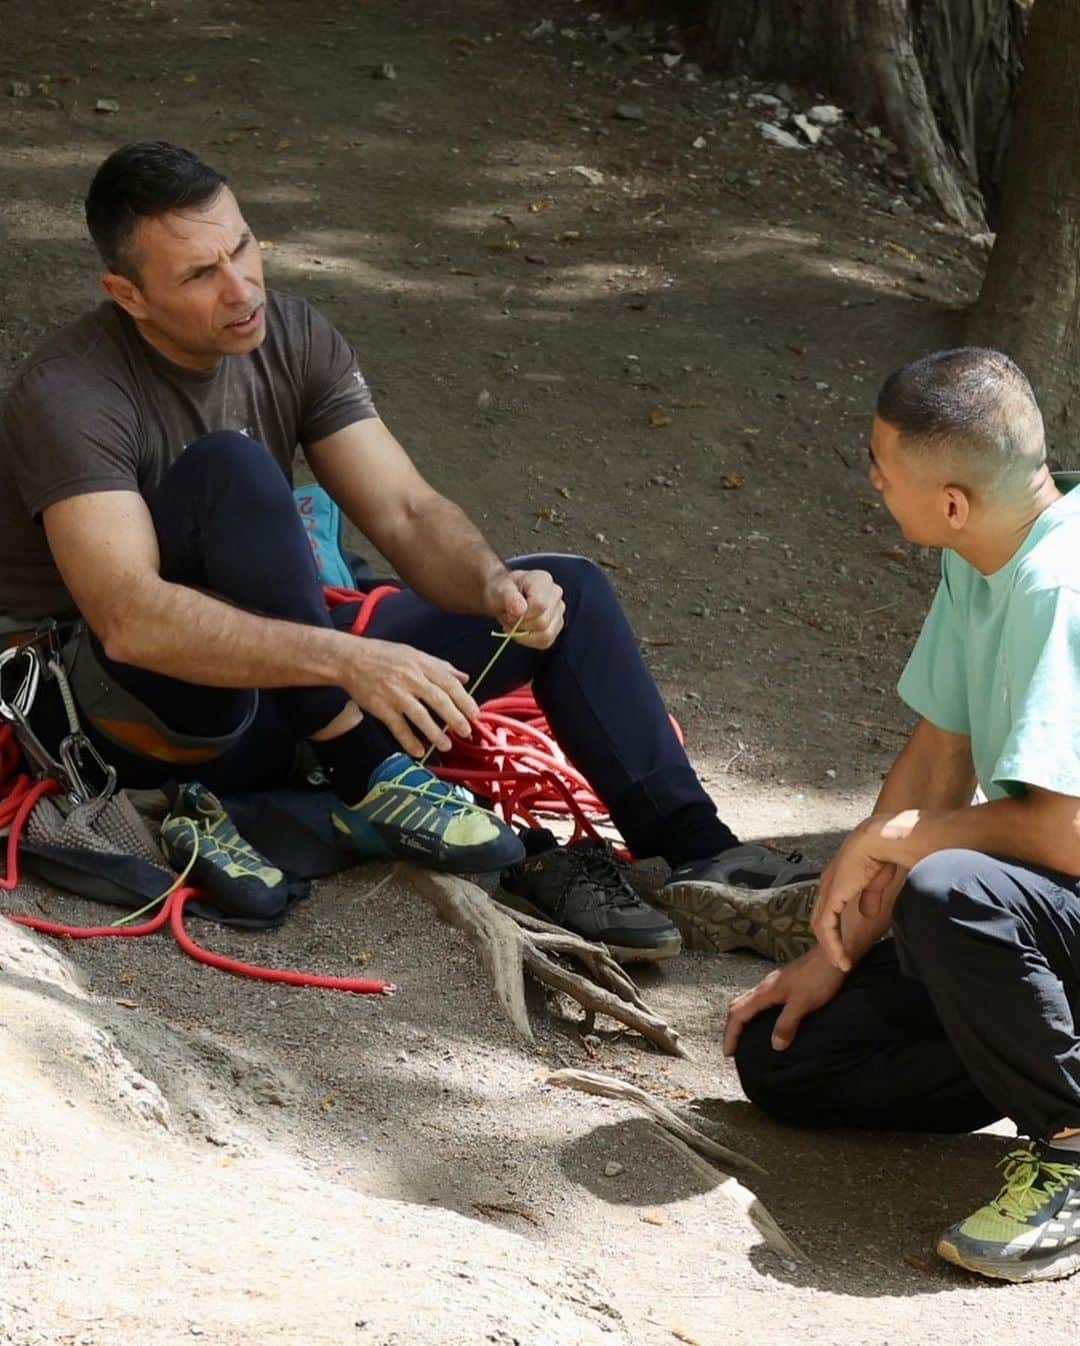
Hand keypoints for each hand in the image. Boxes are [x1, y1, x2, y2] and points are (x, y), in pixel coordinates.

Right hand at [341, 638, 478, 757]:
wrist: (350, 659)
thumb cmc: (383, 655)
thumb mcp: (414, 654)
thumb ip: (440, 666)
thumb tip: (464, 678)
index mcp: (421, 664)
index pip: (449, 684)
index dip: (464, 700)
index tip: (474, 714)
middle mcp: (410, 678)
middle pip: (438, 700)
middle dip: (455, 718)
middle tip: (466, 732)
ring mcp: (395, 694)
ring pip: (420, 716)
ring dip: (435, 733)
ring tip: (446, 745)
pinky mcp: (380, 707)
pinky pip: (397, 727)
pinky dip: (409, 740)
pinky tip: (419, 751)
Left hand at [486, 569, 564, 649]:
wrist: (503, 596)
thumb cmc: (502, 590)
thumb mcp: (499, 590)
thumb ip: (509, 597)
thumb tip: (521, 610)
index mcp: (543, 580)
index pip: (539, 605)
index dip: (522, 614)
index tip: (509, 610)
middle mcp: (555, 594)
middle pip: (542, 622)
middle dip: (520, 624)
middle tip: (508, 616)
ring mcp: (558, 610)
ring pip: (546, 634)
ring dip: (524, 634)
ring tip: (514, 622)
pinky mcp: (556, 625)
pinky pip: (545, 641)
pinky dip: (529, 640)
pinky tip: (521, 630)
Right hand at [723, 946, 846, 1056]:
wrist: (832, 957)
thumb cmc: (818, 978)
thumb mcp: (803, 1004)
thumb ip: (787, 1023)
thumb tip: (775, 1046)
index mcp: (765, 992)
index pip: (738, 1014)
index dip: (731, 1034)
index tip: (728, 1053)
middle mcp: (764, 987)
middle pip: (737, 1006)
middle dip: (731, 1027)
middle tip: (733, 1046)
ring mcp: (773, 984)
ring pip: (747, 1002)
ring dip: (742, 1019)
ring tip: (745, 1036)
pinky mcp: (782, 984)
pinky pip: (758, 1001)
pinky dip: (754, 1014)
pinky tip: (765, 1021)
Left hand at [812, 815, 911, 970]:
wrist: (882, 840)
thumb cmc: (883, 853)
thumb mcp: (876, 881)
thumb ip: (869, 897)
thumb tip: (867, 914)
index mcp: (837, 878)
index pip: (828, 908)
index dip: (833, 928)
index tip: (843, 945)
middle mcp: (827, 883)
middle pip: (820, 919)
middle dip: (829, 941)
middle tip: (840, 960)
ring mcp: (828, 889)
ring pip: (821, 926)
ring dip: (831, 948)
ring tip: (842, 964)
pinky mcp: (832, 896)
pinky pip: (826, 926)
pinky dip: (833, 945)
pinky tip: (841, 959)